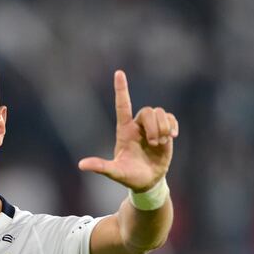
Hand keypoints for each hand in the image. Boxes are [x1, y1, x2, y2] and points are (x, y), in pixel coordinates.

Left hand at [78, 70, 178, 191]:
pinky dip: (173, 126)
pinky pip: (171, 118)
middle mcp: (138, 125)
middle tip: (153, 143)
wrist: (147, 181)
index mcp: (124, 130)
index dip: (121, 89)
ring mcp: (152, 127)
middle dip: (153, 126)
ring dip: (163, 128)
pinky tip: (171, 137)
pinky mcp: (165, 131)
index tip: (118, 72)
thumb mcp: (115, 172)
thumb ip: (100, 167)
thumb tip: (81, 165)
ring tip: (160, 144)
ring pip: (160, 112)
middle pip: (148, 111)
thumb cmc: (129, 176)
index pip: (122, 105)